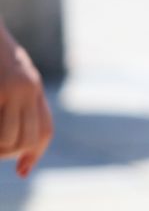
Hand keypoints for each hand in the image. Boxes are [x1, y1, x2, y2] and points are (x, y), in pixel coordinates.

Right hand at [0, 22, 52, 176]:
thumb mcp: (7, 76)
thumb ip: (14, 100)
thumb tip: (13, 140)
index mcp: (31, 85)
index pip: (43, 129)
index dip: (34, 153)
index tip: (21, 171)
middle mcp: (27, 87)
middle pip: (27, 138)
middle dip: (8, 152)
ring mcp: (11, 88)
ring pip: (9, 138)